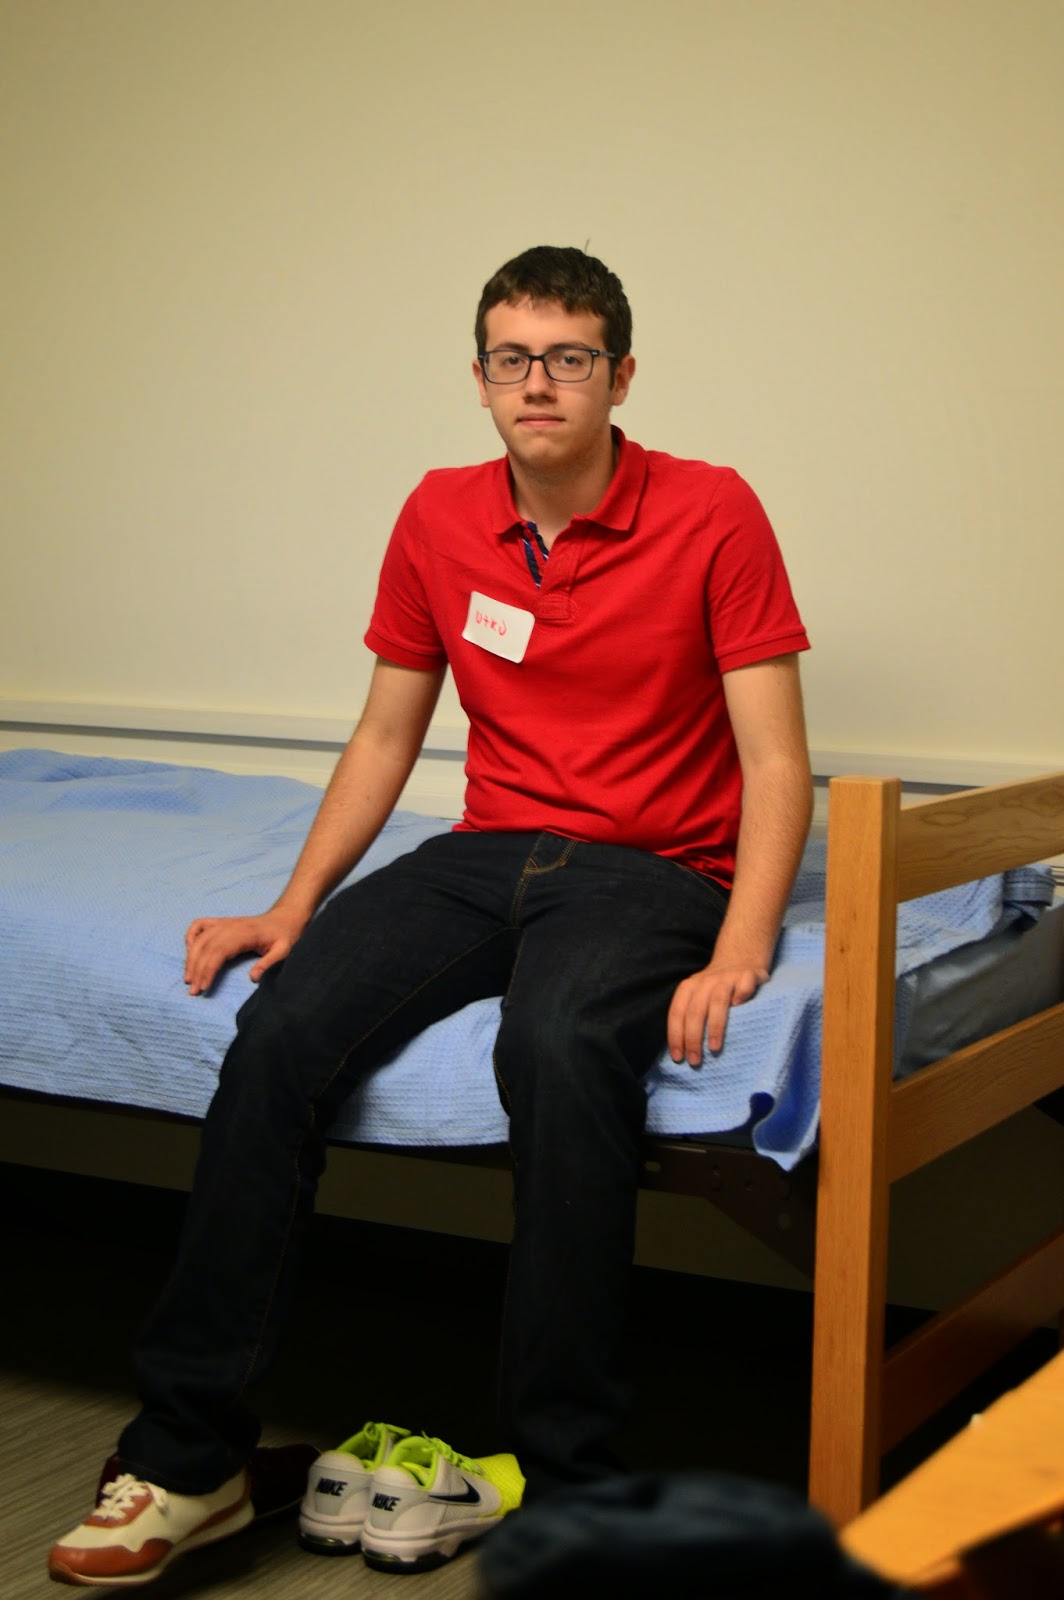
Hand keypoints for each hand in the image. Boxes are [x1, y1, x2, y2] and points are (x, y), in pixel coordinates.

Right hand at [184, 907, 307, 996]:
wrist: (285, 918)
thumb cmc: (285, 936)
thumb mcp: (284, 950)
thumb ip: (269, 963)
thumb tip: (252, 978)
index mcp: (244, 933)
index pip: (219, 951)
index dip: (208, 969)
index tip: (203, 987)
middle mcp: (230, 926)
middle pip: (205, 947)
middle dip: (196, 969)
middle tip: (193, 990)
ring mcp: (224, 923)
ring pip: (200, 939)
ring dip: (191, 958)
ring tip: (188, 979)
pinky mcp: (221, 922)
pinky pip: (199, 925)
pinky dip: (190, 936)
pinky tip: (189, 951)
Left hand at [667, 960, 769, 1064]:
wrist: (740, 957)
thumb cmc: (716, 987)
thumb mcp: (698, 996)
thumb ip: (690, 1015)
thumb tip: (682, 1051)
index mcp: (689, 987)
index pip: (677, 1012)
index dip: (675, 1035)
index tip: (678, 1057)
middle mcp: (706, 981)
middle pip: (695, 1010)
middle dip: (693, 1037)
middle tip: (695, 1061)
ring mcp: (728, 977)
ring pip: (718, 1000)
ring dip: (715, 1026)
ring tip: (714, 1048)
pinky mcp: (749, 975)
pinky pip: (745, 984)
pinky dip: (742, 994)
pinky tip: (740, 1007)